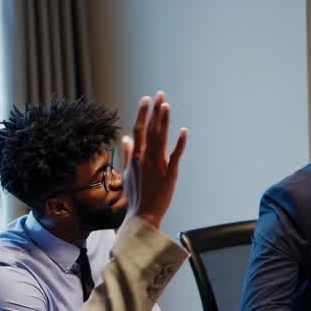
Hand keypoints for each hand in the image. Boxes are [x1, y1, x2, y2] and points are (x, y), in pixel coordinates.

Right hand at [122, 91, 186, 228]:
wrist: (142, 216)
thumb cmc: (135, 196)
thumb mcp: (127, 173)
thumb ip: (128, 155)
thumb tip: (125, 138)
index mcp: (136, 157)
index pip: (138, 130)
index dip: (142, 113)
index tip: (146, 99)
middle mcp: (146, 158)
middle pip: (150, 130)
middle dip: (154, 111)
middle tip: (159, 94)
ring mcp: (158, 165)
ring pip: (161, 139)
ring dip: (164, 121)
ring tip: (166, 105)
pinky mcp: (170, 174)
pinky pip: (175, 156)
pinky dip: (180, 143)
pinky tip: (184, 131)